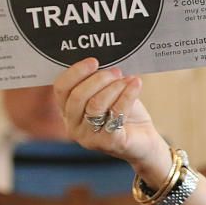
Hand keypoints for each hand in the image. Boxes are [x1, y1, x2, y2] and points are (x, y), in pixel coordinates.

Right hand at [53, 58, 169, 182]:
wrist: (145, 140)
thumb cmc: (124, 114)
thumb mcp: (109, 93)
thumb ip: (101, 81)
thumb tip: (104, 61)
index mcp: (68, 112)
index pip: (61, 89)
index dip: (75, 72)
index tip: (94, 61)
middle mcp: (73, 126)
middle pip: (77, 96)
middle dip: (98, 79)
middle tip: (116, 71)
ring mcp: (88, 138)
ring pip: (95, 105)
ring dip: (114, 87)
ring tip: (128, 80)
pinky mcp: (108, 143)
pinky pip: (115, 114)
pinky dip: (127, 95)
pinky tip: (136, 85)